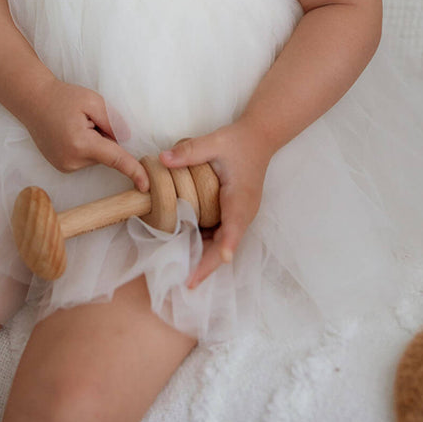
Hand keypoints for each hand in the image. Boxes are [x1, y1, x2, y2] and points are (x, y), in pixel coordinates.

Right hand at [24, 80, 148, 192]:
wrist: (33, 101)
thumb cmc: (62, 97)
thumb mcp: (93, 101)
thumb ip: (113, 121)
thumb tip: (126, 140)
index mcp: (81, 143)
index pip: (114, 159)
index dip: (133, 171)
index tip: (146, 186)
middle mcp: (72, 160)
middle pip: (106, 154)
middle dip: (104, 137)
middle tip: (85, 119)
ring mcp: (64, 166)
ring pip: (96, 157)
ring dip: (94, 142)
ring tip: (74, 124)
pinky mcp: (62, 166)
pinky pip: (85, 158)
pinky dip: (84, 146)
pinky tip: (69, 132)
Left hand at [160, 122, 269, 288]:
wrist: (259, 138)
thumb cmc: (239, 141)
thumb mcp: (214, 141)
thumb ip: (190, 151)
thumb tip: (163, 159)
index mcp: (240, 197)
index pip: (235, 225)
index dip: (228, 243)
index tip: (223, 258)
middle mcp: (244, 212)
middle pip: (227, 244)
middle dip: (209, 264)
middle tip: (189, 283)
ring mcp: (240, 214)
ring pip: (224, 242)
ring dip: (206, 257)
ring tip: (185, 275)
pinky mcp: (235, 213)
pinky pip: (222, 234)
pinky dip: (207, 245)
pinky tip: (189, 250)